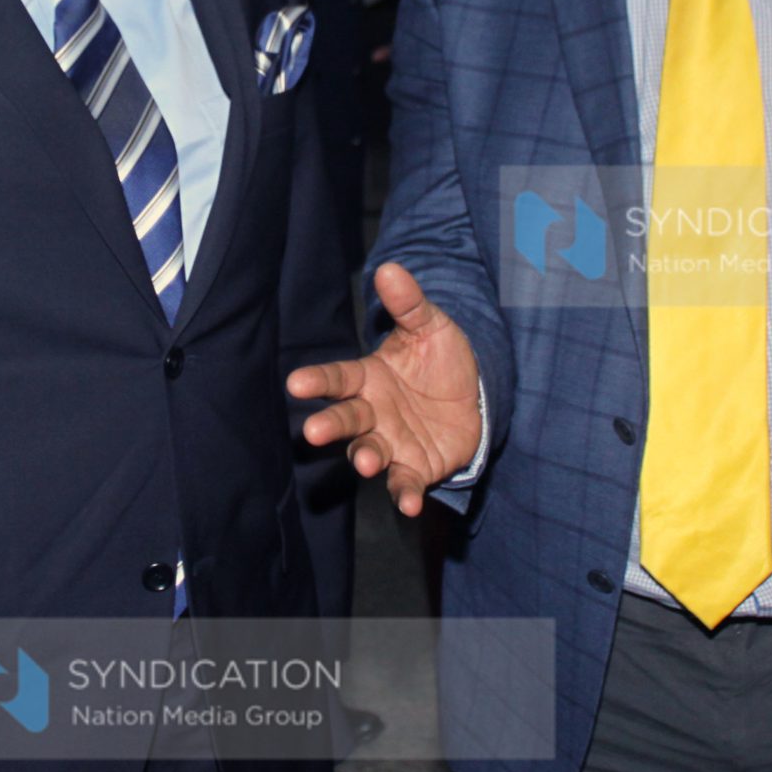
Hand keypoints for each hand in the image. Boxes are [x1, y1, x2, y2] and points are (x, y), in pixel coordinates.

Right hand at [287, 263, 482, 517]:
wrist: (476, 396)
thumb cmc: (441, 360)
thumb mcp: (430, 326)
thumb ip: (409, 304)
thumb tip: (389, 268)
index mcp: (369, 377)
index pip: (338, 378)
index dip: (317, 380)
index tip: (295, 382)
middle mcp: (372, 413)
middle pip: (346, 419)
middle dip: (330, 425)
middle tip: (314, 432)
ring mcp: (391, 443)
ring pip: (368, 452)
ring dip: (364, 458)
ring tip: (365, 462)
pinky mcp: (414, 468)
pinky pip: (404, 483)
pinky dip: (403, 494)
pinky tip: (408, 504)